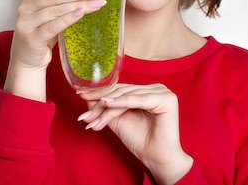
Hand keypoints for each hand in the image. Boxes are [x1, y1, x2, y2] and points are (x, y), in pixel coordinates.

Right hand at [4, 0, 106, 100]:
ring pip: (55, 9)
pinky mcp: (32, 38)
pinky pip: (52, 26)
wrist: (29, 59)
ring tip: (98, 4)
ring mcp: (26, 23)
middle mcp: (25, 7)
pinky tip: (81, 14)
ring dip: (80, 5)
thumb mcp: (56, 12)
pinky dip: (68, 19)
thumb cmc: (44, 32)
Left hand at [77, 84, 193, 184]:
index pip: (120, 89)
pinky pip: (139, 99)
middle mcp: (156, 88)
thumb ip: (105, 107)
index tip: (80, 96)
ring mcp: (163, 92)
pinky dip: (122, 102)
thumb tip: (86, 96)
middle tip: (84, 115)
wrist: (155, 158)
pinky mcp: (167, 100)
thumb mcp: (118, 120)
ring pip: (127, 95)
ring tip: (91, 118)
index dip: (100, 93)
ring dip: (106, 107)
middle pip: (122, 91)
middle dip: (100, 103)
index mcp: (147, 91)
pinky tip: (107, 105)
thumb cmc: (140, 140)